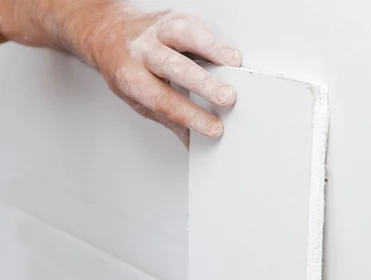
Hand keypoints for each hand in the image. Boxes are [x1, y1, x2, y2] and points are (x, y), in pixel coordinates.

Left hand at [85, 8, 241, 146]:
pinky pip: (193, 25)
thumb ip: (170, 121)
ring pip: (184, 36)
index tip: (214, 128)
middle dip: (204, 83)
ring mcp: (157, 32)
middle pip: (174, 67)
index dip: (190, 116)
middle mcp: (142, 52)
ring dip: (212, 51)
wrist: (110, 36)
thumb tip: (194, 145)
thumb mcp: (141, 102)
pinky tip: (228, 54)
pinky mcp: (172, 18)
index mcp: (132, 79)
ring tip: (234, 67)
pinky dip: (213, 39)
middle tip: (227, 98)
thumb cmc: (128, 72)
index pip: (164, 101)